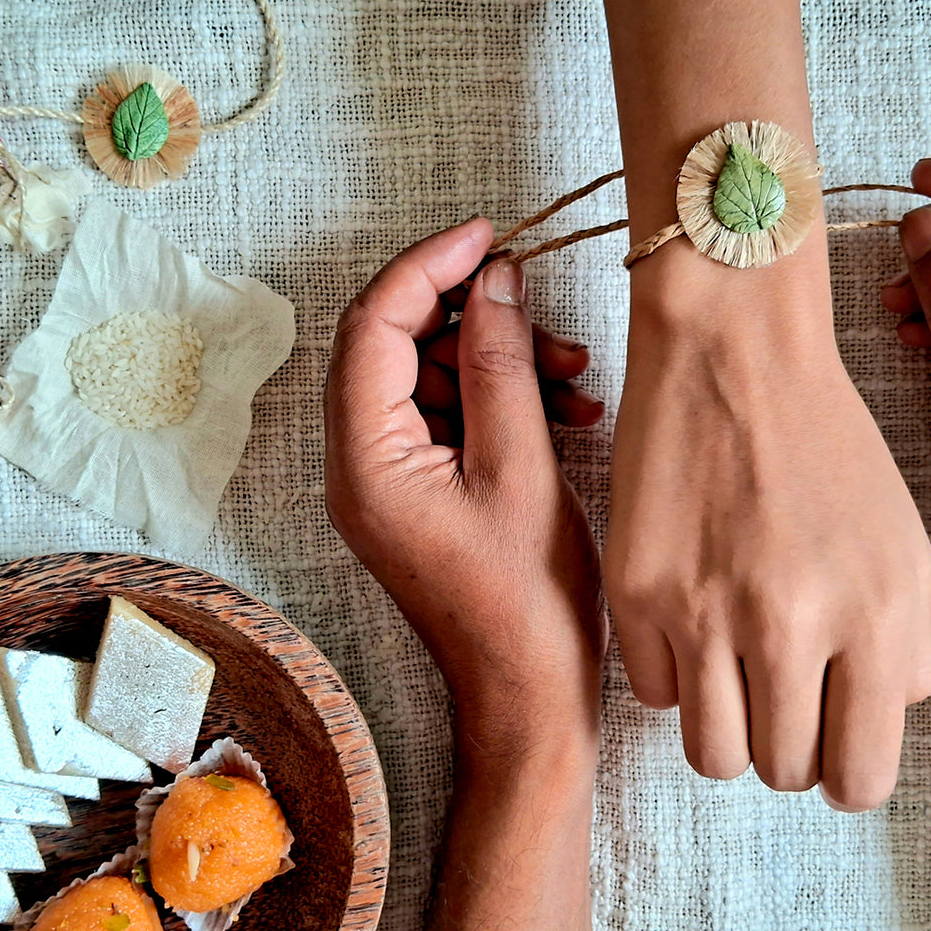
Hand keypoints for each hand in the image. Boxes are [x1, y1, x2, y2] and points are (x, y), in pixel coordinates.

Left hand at [324, 219, 606, 773]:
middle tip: (545, 322)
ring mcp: (385, 481)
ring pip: (429, 378)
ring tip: (572, 376)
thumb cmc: (526, 604)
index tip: (489, 235)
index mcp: (367, 460)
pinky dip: (496, 402)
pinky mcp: (415, 493)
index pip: (374, 324)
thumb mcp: (522, 468)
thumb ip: (500, 365)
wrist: (526, 694)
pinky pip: (446, 419)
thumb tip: (493, 282)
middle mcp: (359, 466)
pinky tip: (562, 408)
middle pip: (397, 346)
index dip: (429, 266)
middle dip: (474, 320)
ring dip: (496, 362)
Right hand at [605, 237, 930, 809]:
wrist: (731, 358)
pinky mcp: (636, 591)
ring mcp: (702, 610)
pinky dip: (672, 675)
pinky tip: (687, 624)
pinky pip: (652, 693)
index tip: (827, 745)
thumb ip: (903, 648)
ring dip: (725, 729)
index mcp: (874, 615)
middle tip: (778, 695)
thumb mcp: (902, 542)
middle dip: (783, 747)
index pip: (859, 777)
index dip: (842, 773)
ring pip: (711, 754)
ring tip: (730, 677)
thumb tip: (877, 714)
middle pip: (779, 772)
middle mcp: (788, 623)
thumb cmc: (823, 446)